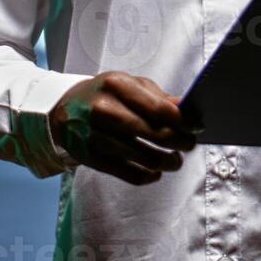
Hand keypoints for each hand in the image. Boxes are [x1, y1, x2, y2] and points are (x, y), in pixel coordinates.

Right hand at [50, 72, 195, 184]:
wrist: (62, 110)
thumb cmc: (105, 94)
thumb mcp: (128, 84)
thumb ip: (158, 97)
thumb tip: (188, 110)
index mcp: (117, 85)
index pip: (160, 108)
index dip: (184, 121)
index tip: (197, 127)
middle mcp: (105, 110)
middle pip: (157, 134)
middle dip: (181, 143)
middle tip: (189, 145)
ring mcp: (96, 136)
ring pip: (147, 159)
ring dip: (169, 162)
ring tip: (176, 160)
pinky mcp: (91, 158)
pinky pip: (130, 174)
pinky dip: (150, 176)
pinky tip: (156, 171)